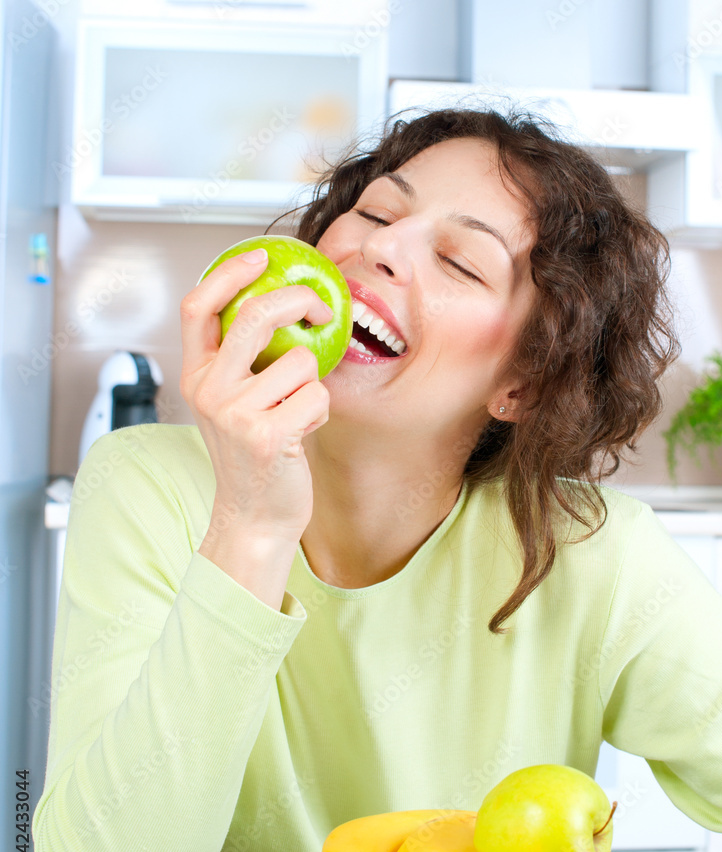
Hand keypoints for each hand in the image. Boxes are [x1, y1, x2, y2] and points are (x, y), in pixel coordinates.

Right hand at [180, 248, 331, 543]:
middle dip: (297, 301)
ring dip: (312, 384)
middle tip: (319, 309)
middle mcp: (208, 390)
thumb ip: (244, 362)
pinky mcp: (266, 435)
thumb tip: (285, 309)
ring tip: (297, 412)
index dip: (229, 272)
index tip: (262, 257)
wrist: (253, 518)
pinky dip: (321, 411)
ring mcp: (234, 413)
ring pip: (300, 362)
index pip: (198, 306)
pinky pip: (317, 396)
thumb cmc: (253, 458)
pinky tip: (302, 432)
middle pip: (253, 316)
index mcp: (195, 376)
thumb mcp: (233, 405)